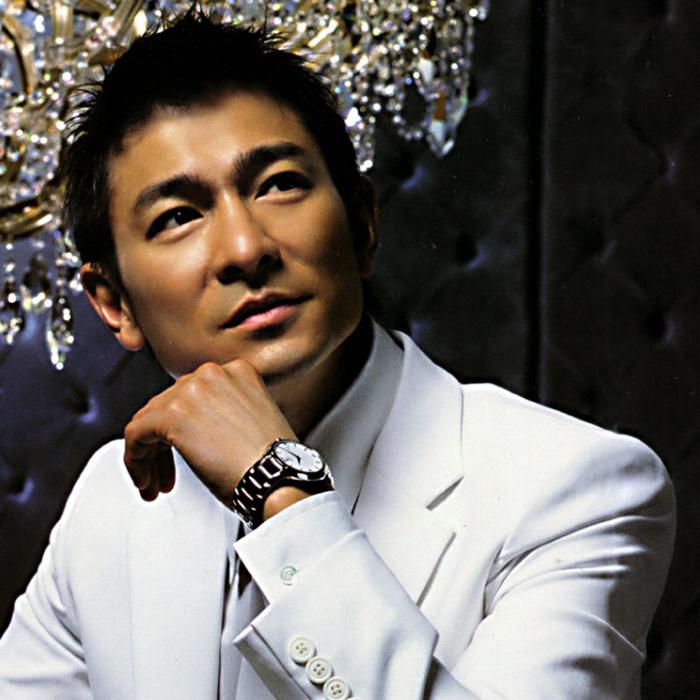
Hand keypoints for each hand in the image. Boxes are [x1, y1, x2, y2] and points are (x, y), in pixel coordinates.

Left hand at [123, 359, 295, 504]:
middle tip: (165, 474)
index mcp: (237, 371)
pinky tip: (147, 481)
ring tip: (154, 483)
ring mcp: (191, 390)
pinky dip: (135, 460)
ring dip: (149, 456)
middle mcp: (212, 373)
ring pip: (148, 420)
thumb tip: (196, 426)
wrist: (277, 477)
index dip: (182, 428)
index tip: (184, 452)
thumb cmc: (273, 462)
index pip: (191, 393)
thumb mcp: (254, 421)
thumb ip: (225, 411)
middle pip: (168, 405)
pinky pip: (136, 434)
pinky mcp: (172, 414)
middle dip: (163, 444)